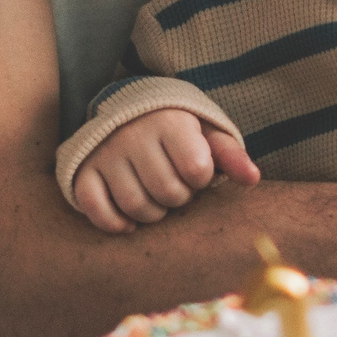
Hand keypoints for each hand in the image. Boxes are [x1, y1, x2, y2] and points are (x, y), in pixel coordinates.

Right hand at [72, 107, 259, 232]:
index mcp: (169, 121)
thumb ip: (230, 155)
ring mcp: (106, 153)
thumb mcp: (206, 134)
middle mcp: (133, 134)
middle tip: (176, 188)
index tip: (196, 172)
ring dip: (152, 214)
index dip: (202, 180)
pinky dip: (114, 223)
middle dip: (178, 199)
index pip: (196, 169)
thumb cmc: (177, 131)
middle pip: (167, 192)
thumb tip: (252, 179)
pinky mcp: (84, 171)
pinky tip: (129, 222)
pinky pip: (96, 208)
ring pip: (135, 205)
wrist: (128, 112)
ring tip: (157, 201)